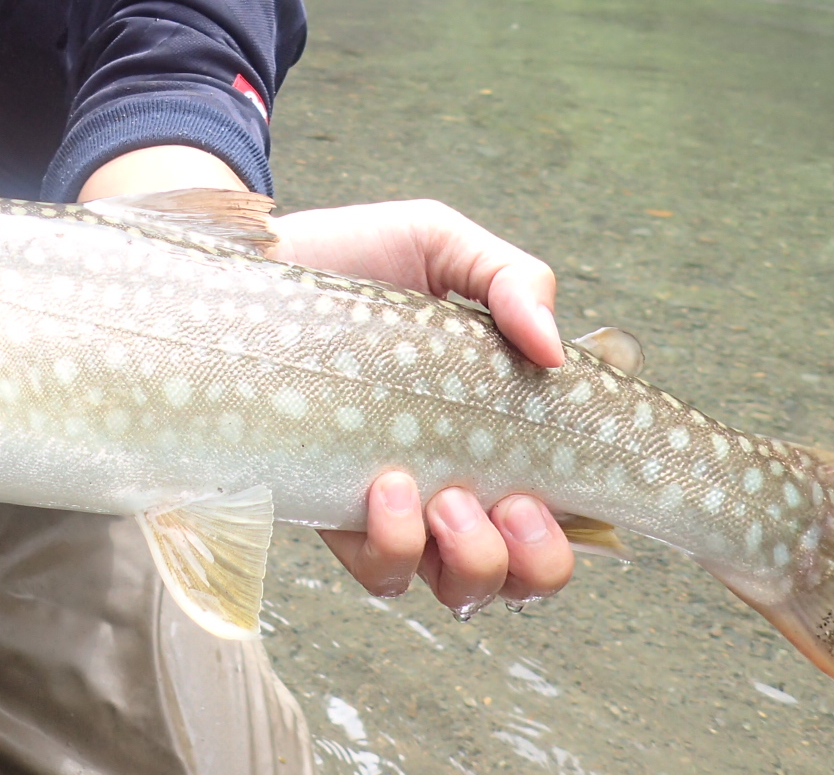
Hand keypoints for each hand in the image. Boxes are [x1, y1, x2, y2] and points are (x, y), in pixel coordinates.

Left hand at [270, 200, 574, 613]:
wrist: (257, 260)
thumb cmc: (355, 255)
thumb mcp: (442, 244)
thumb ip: (513, 279)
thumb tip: (553, 349)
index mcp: (496, 429)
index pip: (564, 510)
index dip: (576, 528)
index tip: (560, 488)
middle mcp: (453, 481)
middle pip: (522, 575)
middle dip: (535, 562)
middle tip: (515, 502)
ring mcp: (395, 505)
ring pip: (456, 588)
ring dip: (473, 561)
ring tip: (449, 498)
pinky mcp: (334, 512)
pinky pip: (379, 571)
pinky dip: (396, 544)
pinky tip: (387, 485)